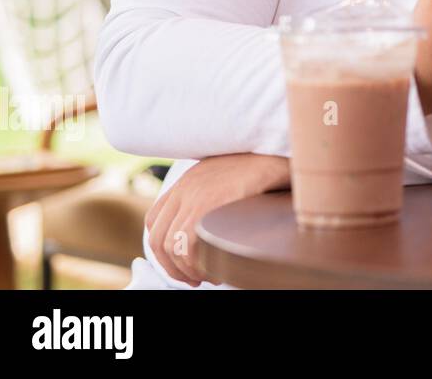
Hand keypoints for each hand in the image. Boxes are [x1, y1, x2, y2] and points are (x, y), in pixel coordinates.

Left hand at [145, 153, 289, 285]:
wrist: (277, 152)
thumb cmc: (260, 167)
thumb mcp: (225, 175)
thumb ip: (210, 194)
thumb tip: (208, 228)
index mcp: (186, 181)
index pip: (155, 220)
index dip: (163, 247)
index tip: (179, 262)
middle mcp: (184, 188)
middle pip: (159, 238)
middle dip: (172, 267)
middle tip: (193, 278)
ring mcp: (194, 196)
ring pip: (172, 246)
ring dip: (187, 269)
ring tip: (209, 276)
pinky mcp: (208, 204)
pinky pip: (188, 243)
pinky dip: (198, 264)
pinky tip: (217, 269)